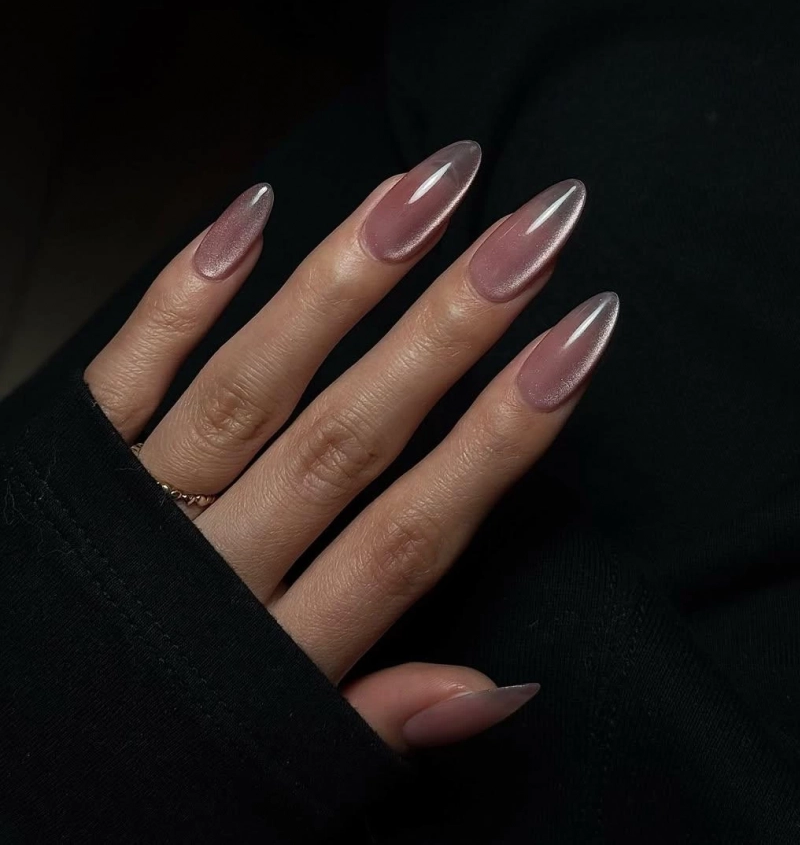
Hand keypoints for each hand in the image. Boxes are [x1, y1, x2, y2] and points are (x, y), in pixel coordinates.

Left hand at [84, 140, 617, 751]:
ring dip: (342, 284)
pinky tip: (252, 215)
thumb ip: (380, 720)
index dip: (505, 434)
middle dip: (448, 329)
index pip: (416, 528)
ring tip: (422, 189)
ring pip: (254, 385)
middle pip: (350, 435)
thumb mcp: (275, 765)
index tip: (580, 335)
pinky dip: (185, 294)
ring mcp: (139, 508)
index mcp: (280, 653)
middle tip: (529, 228)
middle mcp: (216, 570)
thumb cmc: (151, 760)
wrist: (9, 771)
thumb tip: (500, 691)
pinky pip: (127, 374)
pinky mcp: (74, 467)